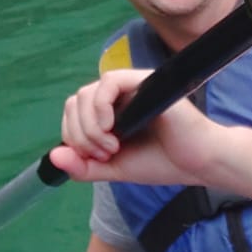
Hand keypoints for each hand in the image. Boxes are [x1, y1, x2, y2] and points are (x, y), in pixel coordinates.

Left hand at [50, 67, 224, 185]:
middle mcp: (118, 95)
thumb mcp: (114, 169)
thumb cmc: (162, 163)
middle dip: (80, 134)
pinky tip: (112, 129)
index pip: (73, 113)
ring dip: (90, 127)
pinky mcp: (144, 81)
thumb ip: (84, 166)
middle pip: (75, 102)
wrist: (198, 163)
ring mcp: (130, 86)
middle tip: (105, 154)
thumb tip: (53, 157)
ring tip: (112, 147)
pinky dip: (100, 108)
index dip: (74, 137)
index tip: (96, 158)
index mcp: (110, 111)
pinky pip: (108, 82)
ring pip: (87, 93)